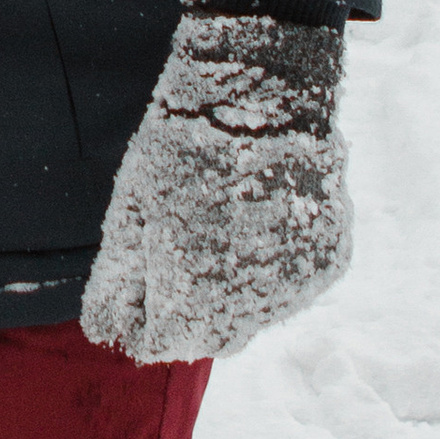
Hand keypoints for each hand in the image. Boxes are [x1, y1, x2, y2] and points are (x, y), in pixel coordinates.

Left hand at [82, 0, 352, 364]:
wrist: (264, 95)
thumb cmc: (182, 149)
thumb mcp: (130, 212)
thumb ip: (119, 283)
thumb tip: (109, 332)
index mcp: (196, 298)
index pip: (161, 343)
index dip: (143, 320)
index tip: (138, 290)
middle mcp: (254, 306)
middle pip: (211, 337)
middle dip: (185, 312)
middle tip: (173, 260)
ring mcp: (298, 285)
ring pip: (255, 314)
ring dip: (230, 292)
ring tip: (217, 228)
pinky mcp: (329, 262)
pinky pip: (291, 285)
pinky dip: (270, 267)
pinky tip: (255, 220)